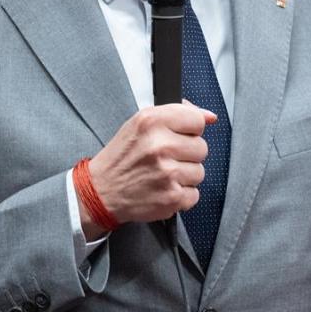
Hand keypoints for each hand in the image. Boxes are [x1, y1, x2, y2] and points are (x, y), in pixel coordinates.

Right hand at [81, 103, 216, 237]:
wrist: (100, 191)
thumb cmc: (122, 157)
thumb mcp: (140, 123)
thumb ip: (177, 114)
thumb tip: (210, 116)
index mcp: (152, 122)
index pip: (197, 120)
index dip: (190, 130)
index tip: (178, 137)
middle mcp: (160, 145)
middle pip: (202, 147)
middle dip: (187, 155)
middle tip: (165, 159)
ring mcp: (167, 173)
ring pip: (199, 172)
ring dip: (184, 176)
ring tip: (162, 175)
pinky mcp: (171, 197)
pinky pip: (194, 194)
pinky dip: (181, 195)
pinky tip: (162, 189)